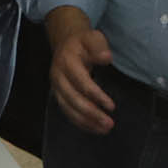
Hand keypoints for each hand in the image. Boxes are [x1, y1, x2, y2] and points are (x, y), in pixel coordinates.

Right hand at [47, 11, 116, 133]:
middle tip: (109, 123)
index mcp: (67, 62)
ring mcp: (56, 87)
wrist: (65, 42)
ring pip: (68, 108)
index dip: (96, 96)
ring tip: (104, 129)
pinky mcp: (58, 94)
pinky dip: (80, 122)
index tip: (111, 106)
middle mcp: (58, 76)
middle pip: (73, 99)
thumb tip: (106, 58)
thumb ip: (99, 46)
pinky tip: (94, 128)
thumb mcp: (92, 38)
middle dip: (91, 113)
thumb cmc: (82, 42)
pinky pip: (67, 111)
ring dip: (86, 121)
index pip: (81, 82)